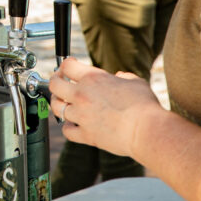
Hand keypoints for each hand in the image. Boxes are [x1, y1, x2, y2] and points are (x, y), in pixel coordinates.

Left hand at [49, 56, 163, 158]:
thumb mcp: (135, 82)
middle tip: (59, 83)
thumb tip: (118, 77)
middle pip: (54, 85)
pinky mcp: (86, 135)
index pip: (67, 66)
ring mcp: (81, 116)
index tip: (67, 68)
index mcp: (92, 78)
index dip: (65, 65)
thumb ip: (123, 77)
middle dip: (55, 81)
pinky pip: (67, 131)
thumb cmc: (144, 105)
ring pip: (57, 108)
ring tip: (64, 104)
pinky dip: (68, 127)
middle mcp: (82, 95)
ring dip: (59, 105)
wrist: (146, 130)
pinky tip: (73, 125)